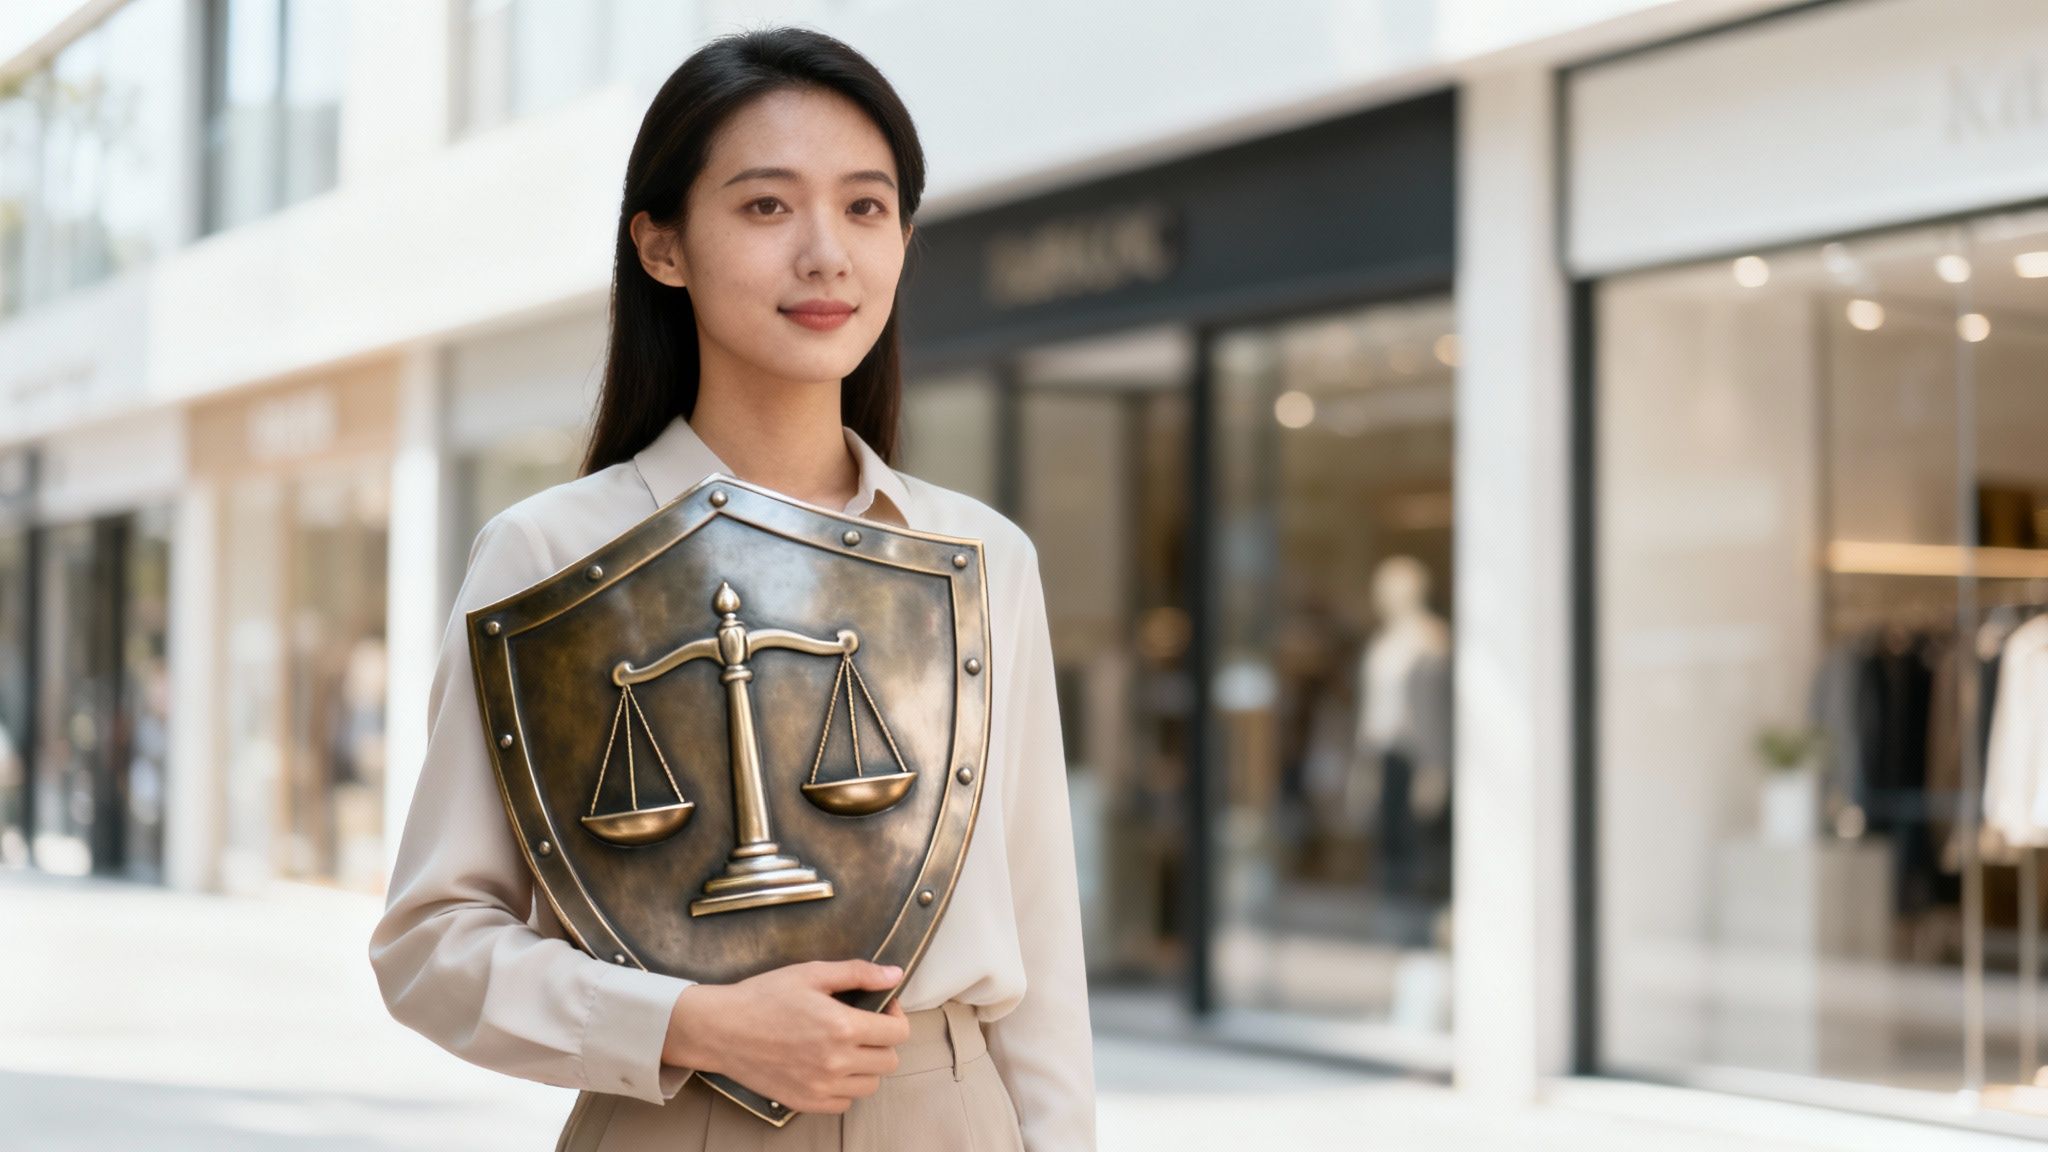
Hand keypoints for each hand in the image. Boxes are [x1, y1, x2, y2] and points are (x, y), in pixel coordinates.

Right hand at [662, 960, 910, 1113]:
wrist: (720, 1029)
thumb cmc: (763, 996)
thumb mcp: (811, 973)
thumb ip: (858, 973)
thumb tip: (895, 975)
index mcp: (843, 1027)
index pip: (898, 1033)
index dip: (895, 1017)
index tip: (881, 1008)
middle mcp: (837, 1062)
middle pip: (889, 1061)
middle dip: (883, 1041)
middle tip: (863, 1026)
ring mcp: (821, 1087)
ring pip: (870, 1085)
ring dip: (866, 1066)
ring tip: (846, 1047)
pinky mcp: (805, 1102)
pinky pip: (844, 1103)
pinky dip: (844, 1087)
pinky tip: (829, 1067)